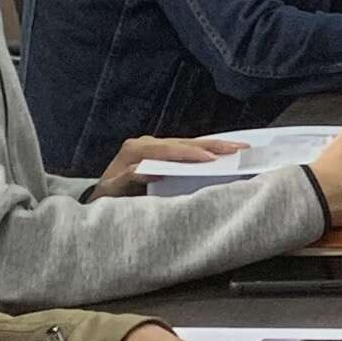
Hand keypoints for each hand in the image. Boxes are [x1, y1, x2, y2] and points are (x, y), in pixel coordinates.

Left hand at [89, 134, 239, 197]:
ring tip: (239, 146)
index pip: (168, 150)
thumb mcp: (112, 192)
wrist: (102, 196)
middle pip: (183, 143)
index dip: (191, 154)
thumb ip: (127, 179)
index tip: (211, 158)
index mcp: (134, 150)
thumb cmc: (109, 198)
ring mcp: (154, 144)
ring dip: (214, 145)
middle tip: (237, 148)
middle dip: (211, 146)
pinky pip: (187, 148)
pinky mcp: (162, 150)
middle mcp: (145, 143)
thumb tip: (146, 170)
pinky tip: (225, 149)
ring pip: (188, 143)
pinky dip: (206, 148)